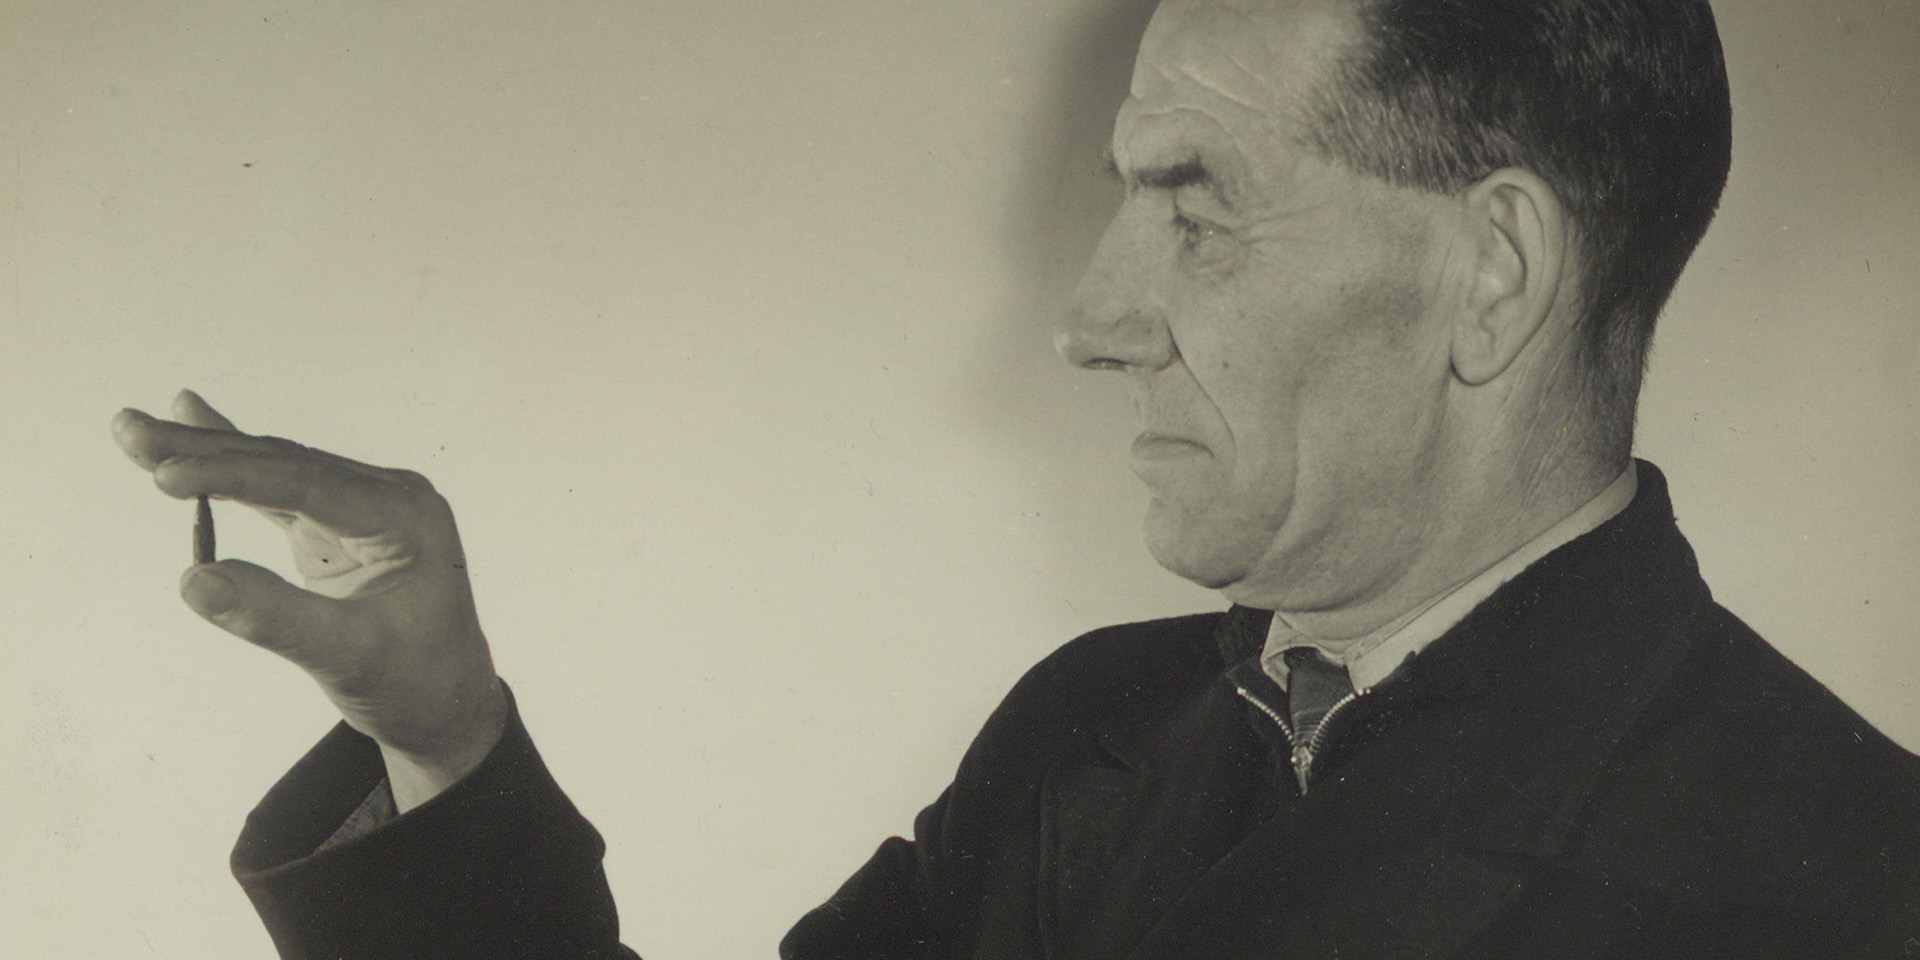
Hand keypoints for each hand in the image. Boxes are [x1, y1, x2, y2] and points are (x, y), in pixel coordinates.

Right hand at [112, 390, 506, 809]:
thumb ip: (275, 619)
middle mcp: (390, 498)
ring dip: (206, 453)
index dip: (233, 476)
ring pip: (276, 471)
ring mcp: (365, 507)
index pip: (307, 483)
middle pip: (285, 464)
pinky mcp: (341, 526)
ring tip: (136, 429)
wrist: (450, 707)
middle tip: (127, 427)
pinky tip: (195, 422)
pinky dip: (233, 469)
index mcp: (406, 518)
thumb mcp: (348, 659)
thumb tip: (193, 578)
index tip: (166, 474)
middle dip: (203, 449)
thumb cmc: (414, 684)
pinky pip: (279, 489)